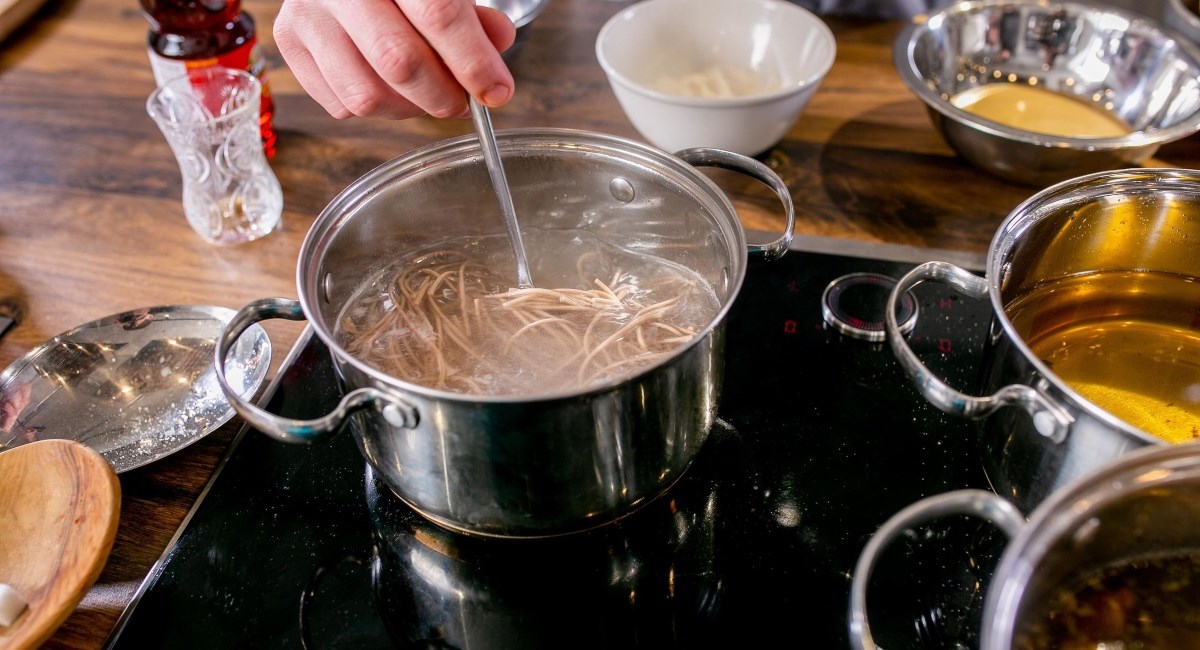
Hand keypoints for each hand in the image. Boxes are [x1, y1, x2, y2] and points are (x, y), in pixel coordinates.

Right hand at [274, 0, 516, 119]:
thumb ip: (473, 18)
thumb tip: (495, 57)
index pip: (438, 14)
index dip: (473, 61)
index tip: (496, 91)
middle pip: (398, 60)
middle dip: (442, 94)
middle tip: (462, 102)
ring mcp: (306, 14)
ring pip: (365, 94)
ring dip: (408, 110)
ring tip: (425, 95)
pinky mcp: (290, 43)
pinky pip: (340, 104)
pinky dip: (376, 108)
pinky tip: (389, 87)